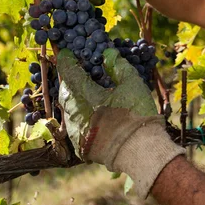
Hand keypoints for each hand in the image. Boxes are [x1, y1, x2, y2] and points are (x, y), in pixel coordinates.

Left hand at [56, 48, 184, 197]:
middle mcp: (74, 112)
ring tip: (85, 94)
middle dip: (69, 81)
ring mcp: (75, 131)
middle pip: (65, 91)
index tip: (68, 55)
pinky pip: (74, 126)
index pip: (69, 72)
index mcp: (84, 94)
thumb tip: (107, 53)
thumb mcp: (132, 84)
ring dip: (74, 100)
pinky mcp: (80, 146)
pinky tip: (90, 116)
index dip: (68, 61)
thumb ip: (118, 66)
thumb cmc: (136, 115)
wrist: (139, 152)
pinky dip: (80, 118)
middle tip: (78, 75)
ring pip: (68, 110)